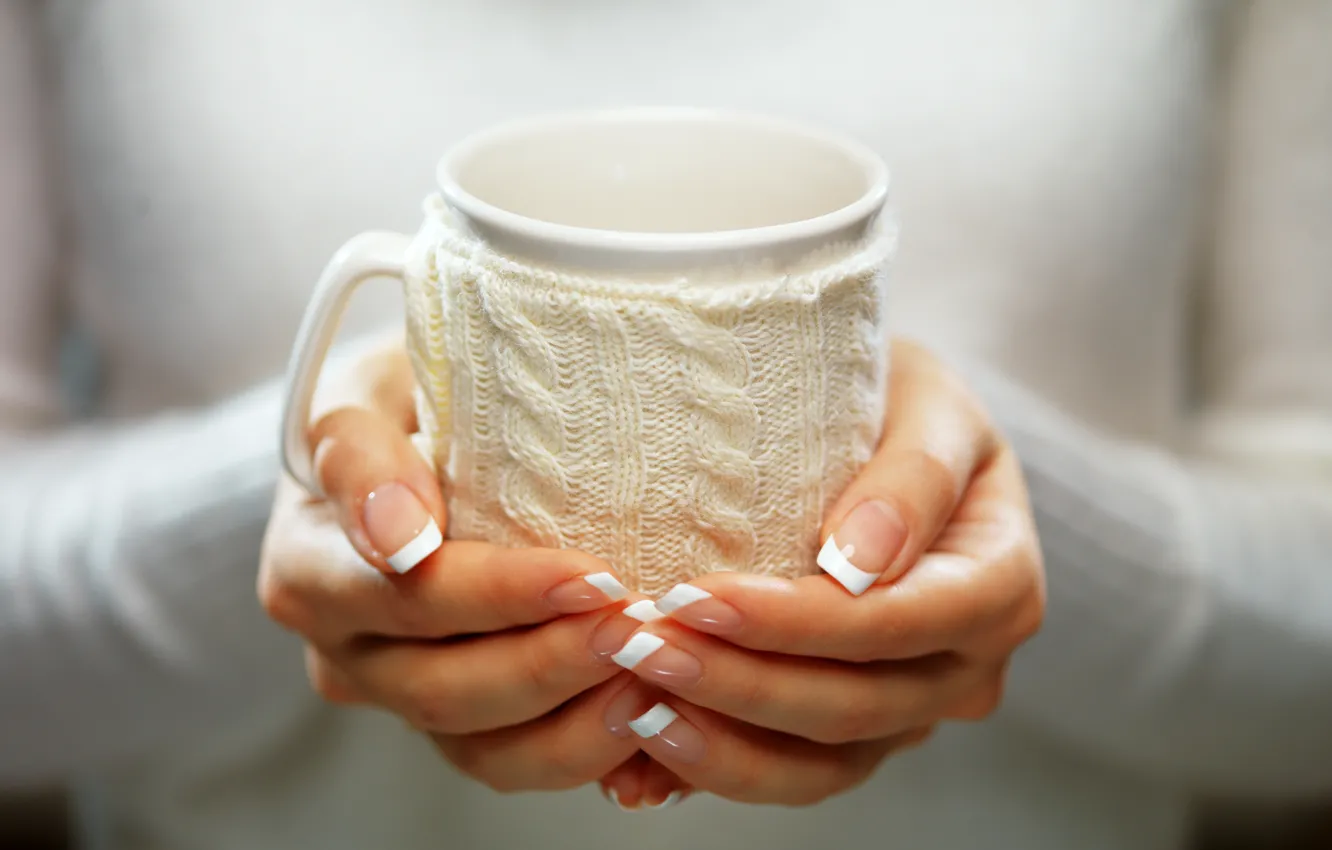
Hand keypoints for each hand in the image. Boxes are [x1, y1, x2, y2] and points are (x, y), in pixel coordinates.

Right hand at [257, 344, 648, 792]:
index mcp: (309, 567)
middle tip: (640, 629)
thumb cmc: (399, 398)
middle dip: (552, 665)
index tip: (591, 576)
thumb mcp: (369, 392)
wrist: (410, 434)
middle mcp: (342, 648)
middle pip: (443, 688)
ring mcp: (396, 695)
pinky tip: (645, 718)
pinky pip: (511, 762)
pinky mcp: (451, 722)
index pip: (407, 596)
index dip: (500, 595)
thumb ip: (361, 454)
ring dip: (575, 724)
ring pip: (479, 747)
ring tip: (653, 678)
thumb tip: (400, 540)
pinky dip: (583, 753)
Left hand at [600, 339, 1044, 805]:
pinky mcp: (859, 733)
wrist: (884, 422)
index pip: (902, 622)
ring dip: (724, 744)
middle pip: (859, 705)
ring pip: (824, 763)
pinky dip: (720, 768)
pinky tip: (646, 749)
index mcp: (1001, 582)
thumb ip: (913, 475)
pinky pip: (794, 773)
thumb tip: (859, 560)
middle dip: (743, 683)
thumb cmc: (902, 398)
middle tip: (642, 647)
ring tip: (635, 704)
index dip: (801, 623)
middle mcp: (967, 666)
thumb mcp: (927, 401)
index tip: (700, 597)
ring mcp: (914, 709)